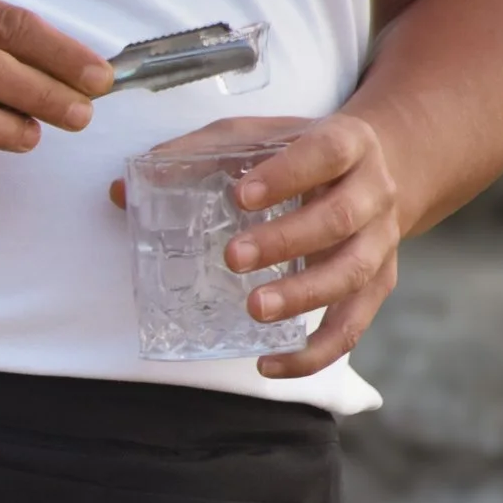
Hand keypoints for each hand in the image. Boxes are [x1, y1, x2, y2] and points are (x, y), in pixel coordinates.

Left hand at [109, 113, 401, 378]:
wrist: (379, 167)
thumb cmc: (296, 154)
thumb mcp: (254, 138)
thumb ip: (194, 155)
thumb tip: (121, 192)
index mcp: (347, 144)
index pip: (325, 153)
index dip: (287, 175)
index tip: (242, 196)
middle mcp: (373, 193)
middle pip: (340, 218)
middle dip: (286, 241)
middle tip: (233, 258)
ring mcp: (380, 242)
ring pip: (351, 274)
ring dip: (303, 297)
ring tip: (254, 310)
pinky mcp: (377, 284)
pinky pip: (352, 326)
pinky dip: (315, 353)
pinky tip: (269, 364)